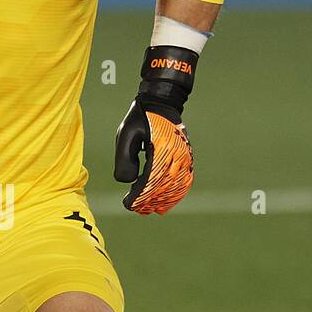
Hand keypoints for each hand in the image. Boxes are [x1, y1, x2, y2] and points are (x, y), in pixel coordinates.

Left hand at [114, 99, 193, 214]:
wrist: (162, 101)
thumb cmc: (140, 117)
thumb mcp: (126, 133)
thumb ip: (125, 158)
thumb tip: (129, 182)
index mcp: (160, 148)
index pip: (150, 180)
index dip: (139, 196)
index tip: (128, 204)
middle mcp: (176, 154)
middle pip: (163, 187)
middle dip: (148, 201)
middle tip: (134, 208)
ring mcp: (184, 157)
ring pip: (176, 187)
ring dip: (162, 201)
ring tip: (148, 209)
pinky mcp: (187, 158)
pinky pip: (185, 181)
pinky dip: (176, 194)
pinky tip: (165, 203)